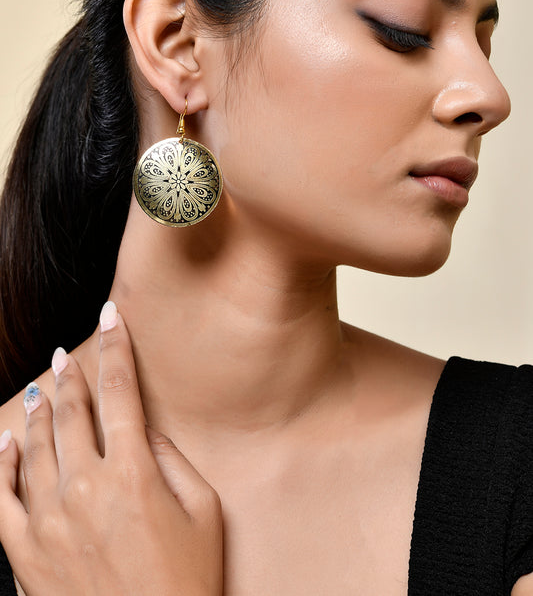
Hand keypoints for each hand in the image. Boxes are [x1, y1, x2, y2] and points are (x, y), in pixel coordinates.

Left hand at [0, 302, 222, 595]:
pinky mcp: (26, 552)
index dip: (115, 348)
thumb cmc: (186, 580)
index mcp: (132, 474)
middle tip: (68, 353)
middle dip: (72, 374)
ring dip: (38, 410)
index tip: (111, 319)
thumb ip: (172, 460)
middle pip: (72, 411)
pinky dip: (1, 463)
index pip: (120, 391)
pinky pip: (2, 496)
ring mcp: (49, 520)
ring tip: (41, 388)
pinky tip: (4, 442)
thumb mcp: (203, 511)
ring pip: (34, 446)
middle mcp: (85, 488)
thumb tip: (144, 430)